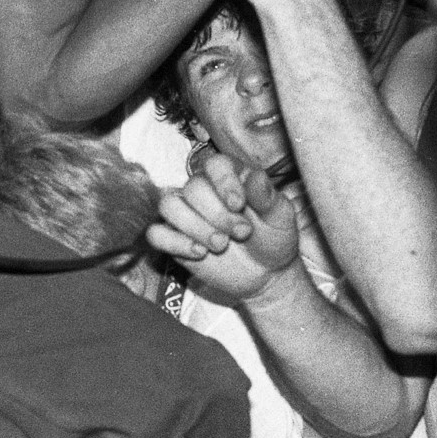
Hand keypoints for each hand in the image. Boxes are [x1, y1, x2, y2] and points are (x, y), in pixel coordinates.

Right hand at [146, 152, 300, 303]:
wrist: (266, 273)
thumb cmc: (273, 238)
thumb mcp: (281, 217)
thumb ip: (268, 196)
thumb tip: (254, 177)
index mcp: (229, 176)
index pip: (214, 164)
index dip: (223, 182)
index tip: (239, 205)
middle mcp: (202, 190)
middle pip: (192, 188)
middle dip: (217, 214)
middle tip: (242, 233)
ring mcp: (185, 213)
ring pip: (168, 206)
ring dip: (195, 227)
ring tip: (221, 245)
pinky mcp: (174, 238)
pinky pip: (155, 233)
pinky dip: (175, 243)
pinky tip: (199, 253)